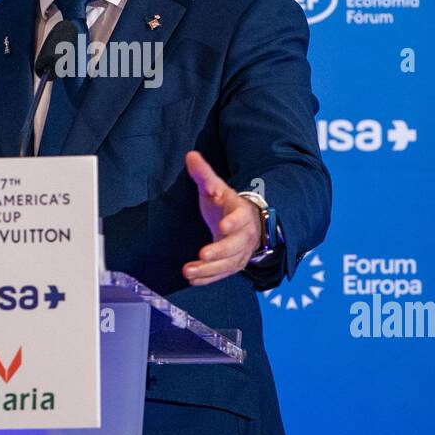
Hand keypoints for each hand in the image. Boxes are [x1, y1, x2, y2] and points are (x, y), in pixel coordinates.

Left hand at [182, 150, 260, 285]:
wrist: (246, 224)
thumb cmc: (227, 204)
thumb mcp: (217, 187)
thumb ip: (203, 174)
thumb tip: (190, 155)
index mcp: (241, 212)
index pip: (240, 217)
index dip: (233, 222)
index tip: (222, 225)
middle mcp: (244, 235)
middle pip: (236, 245)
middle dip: (220, 251)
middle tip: (203, 254)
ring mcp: (240, 252)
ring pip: (228, 264)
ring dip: (209, 270)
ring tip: (188, 271)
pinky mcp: (233, 265)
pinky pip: (222, 274)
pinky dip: (208, 278)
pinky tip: (192, 279)